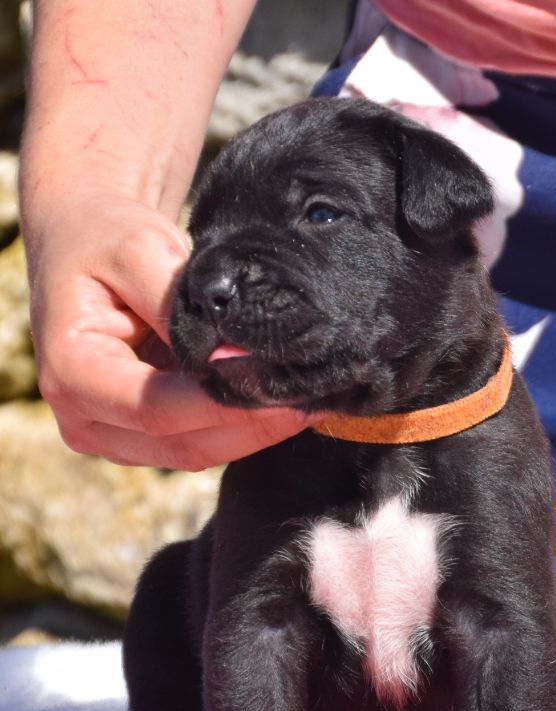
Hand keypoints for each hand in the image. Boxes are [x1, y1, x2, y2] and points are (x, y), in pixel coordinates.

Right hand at [25, 196, 314, 469]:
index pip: (157, 410)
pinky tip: (277, 404)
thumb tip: (231, 351)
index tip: (283, 390)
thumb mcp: (139, 249)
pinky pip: (194, 441)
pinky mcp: (133, 436)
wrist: (83, 238)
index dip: (225, 406)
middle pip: (180, 444)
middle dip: (250, 427)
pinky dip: (237, 427)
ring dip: (250, 433)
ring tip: (304, 403)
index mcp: (69, 372)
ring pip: (192, 451)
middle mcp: (81, 417)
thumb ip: (180, 303)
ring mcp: (106, 433)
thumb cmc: (107, 237)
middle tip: (310, 402)